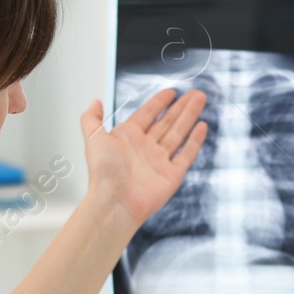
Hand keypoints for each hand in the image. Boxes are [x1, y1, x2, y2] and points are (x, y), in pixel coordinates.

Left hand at [80, 88, 207, 225]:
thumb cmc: (103, 173)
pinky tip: (202, 127)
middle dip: (181, 106)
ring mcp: (160, 161)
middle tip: (195, 93)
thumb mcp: (93, 138)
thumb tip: (95, 101)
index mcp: (128, 137)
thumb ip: (92, 118)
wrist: (115, 201)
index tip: (171, 91)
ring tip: (201, 100)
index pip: (148, 114)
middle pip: (167, 121)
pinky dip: (195, 141)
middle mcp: (145, 147)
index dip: (159, 102)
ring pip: (179, 133)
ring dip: (190, 116)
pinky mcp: (172, 175)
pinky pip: (186, 154)